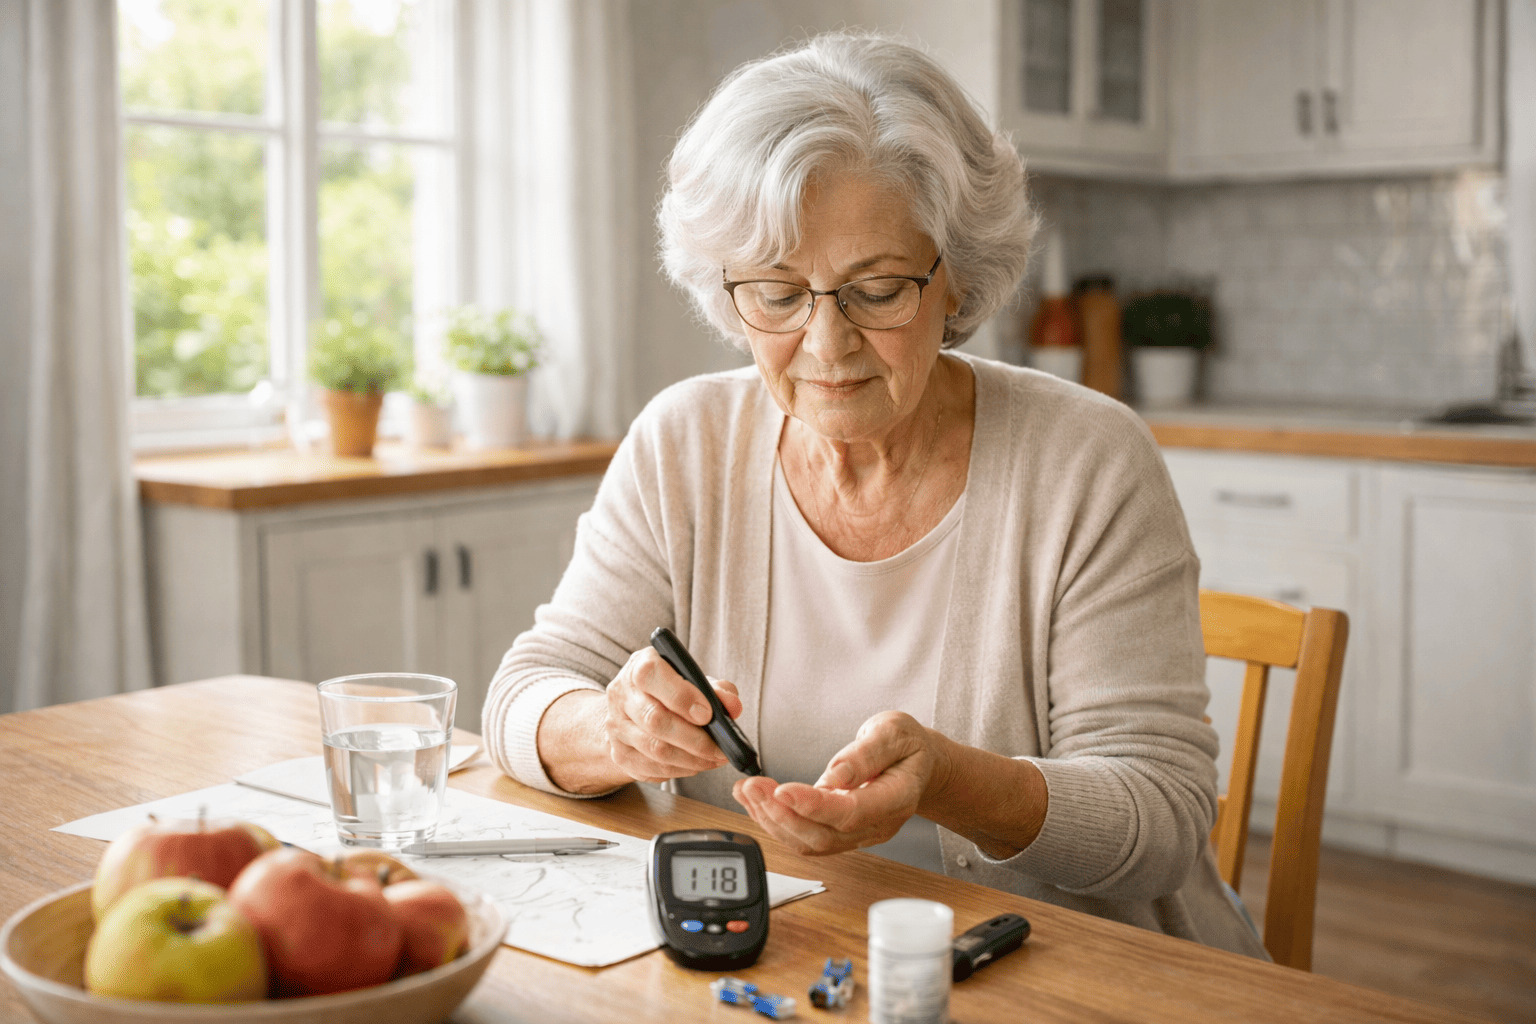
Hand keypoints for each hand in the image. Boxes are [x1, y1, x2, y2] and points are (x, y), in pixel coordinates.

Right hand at [601, 647, 742, 783]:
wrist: (634, 710)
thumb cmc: (670, 690)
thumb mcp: (694, 680)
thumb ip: (717, 689)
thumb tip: (733, 706)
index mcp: (639, 666)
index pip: (651, 676)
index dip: (681, 696)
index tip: (708, 714)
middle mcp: (622, 695)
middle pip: (655, 720)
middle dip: (694, 739)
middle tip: (721, 748)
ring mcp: (617, 727)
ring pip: (655, 749)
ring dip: (691, 759)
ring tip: (715, 759)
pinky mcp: (619, 754)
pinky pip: (652, 768)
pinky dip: (680, 770)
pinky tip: (697, 764)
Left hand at [732, 711, 946, 855]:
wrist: (918, 765)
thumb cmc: (908, 746)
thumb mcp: (894, 732)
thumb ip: (866, 753)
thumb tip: (836, 775)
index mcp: (896, 798)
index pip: (851, 812)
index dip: (814, 806)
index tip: (781, 790)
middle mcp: (876, 825)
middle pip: (824, 836)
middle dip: (781, 815)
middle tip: (752, 787)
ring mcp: (858, 835)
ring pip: (810, 843)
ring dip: (773, 821)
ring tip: (747, 791)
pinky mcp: (841, 834)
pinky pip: (806, 838)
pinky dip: (777, 822)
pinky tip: (758, 802)